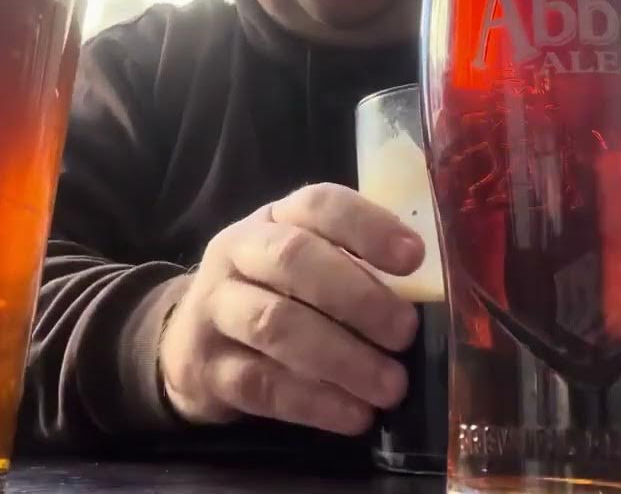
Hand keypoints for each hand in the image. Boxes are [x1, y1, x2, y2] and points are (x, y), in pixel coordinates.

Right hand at [159, 183, 423, 434]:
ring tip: (391, 386)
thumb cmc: (275, 295)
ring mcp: (215, 310)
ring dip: (342, 358)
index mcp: (274, 219)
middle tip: (406, 333)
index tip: (414, 258)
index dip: (367, 226)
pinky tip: (355, 416)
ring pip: (276, 325)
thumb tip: (431, 297)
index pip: (319, 204)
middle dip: (358, 297)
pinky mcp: (208, 369)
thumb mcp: (308, 265)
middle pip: (293, 259)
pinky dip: (315, 404)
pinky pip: (263, 384)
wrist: (189, 344)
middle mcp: (238, 254)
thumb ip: (358, 268)